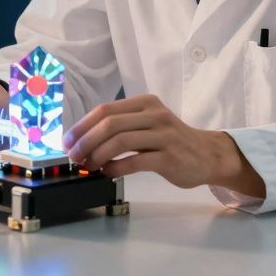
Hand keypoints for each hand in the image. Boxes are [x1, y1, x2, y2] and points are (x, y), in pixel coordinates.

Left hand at [63, 94, 265, 195]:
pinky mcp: (169, 157)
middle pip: (110, 124)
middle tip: (74, 156)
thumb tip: (82, 140)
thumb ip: (121, 127)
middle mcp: (154, 114)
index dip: (82, 125)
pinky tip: (107, 173)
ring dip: (97, 155)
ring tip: (88, 166)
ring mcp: (164, 135)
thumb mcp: (148, 124)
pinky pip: (134, 161)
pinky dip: (115, 168)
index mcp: (145, 102)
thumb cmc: (171, 141)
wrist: (207, 155)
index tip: (67, 141)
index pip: (105, 109)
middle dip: (85, 141)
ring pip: (120, 141)